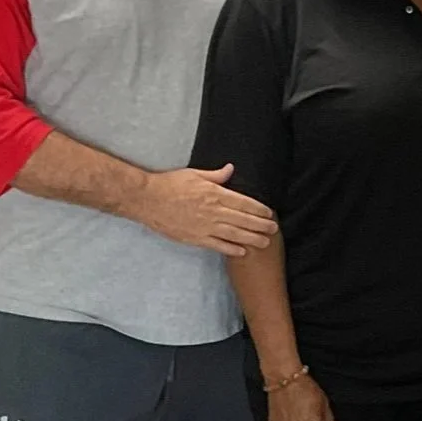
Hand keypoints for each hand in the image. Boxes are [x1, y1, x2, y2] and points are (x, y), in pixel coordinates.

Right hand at [138, 165, 275, 255]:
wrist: (147, 199)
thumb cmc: (169, 184)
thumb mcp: (194, 174)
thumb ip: (215, 175)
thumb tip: (231, 169)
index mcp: (214, 194)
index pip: (243, 202)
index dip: (259, 209)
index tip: (269, 213)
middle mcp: (213, 211)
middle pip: (243, 220)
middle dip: (261, 225)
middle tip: (275, 229)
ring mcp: (204, 226)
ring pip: (234, 234)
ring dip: (252, 238)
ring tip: (265, 242)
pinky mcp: (195, 238)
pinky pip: (217, 245)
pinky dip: (231, 249)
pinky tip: (243, 251)